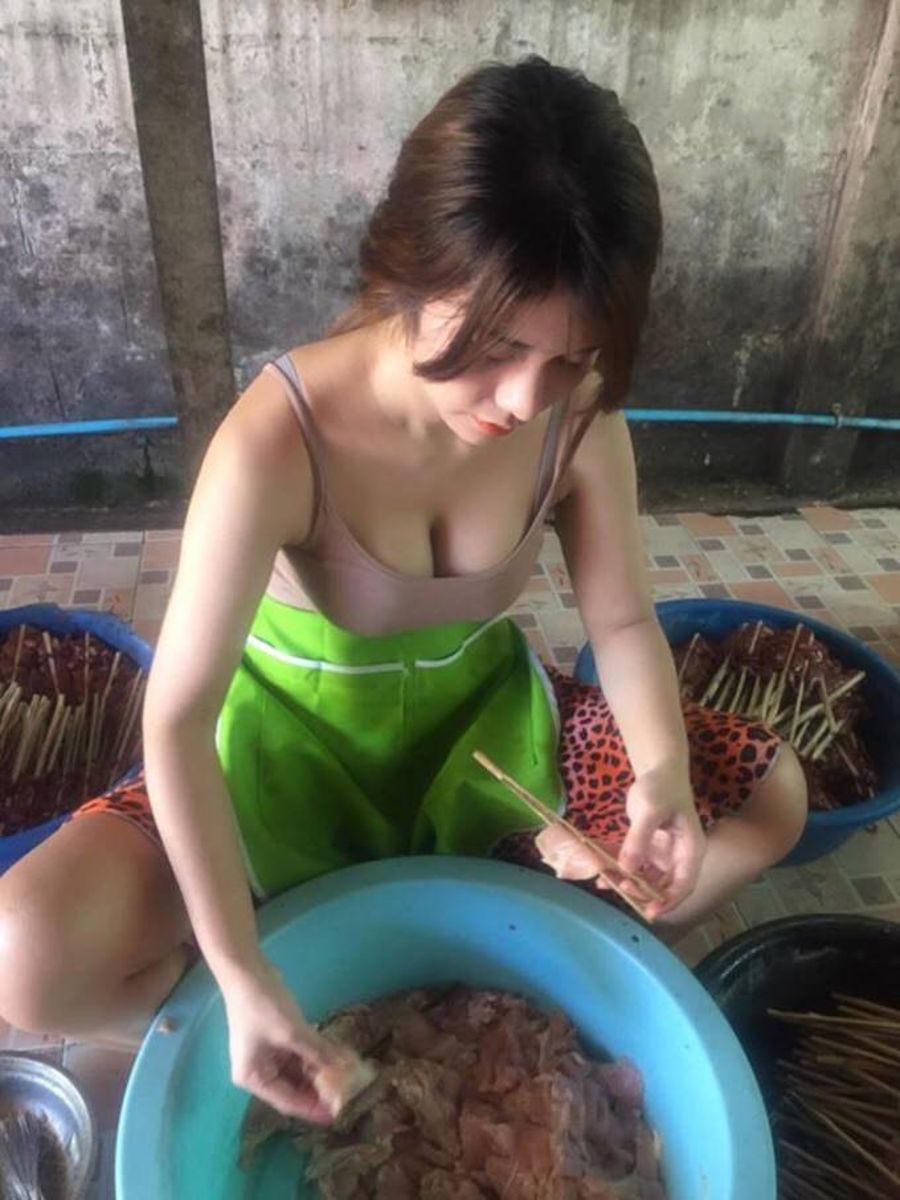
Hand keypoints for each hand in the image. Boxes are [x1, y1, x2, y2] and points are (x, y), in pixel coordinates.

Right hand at [221, 960, 353, 1123]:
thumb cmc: (263, 1006)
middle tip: (349, 1092)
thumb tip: (345, 1069)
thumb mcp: (292, 1032)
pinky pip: (301, 1054)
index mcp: (254, 1078)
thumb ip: (318, 1053)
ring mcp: (269, 1053)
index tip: (337, 1114)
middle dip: (320, 1087)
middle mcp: (261, 1070)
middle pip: (295, 1087)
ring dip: (322, 1070)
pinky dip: (317, 1055)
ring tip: (348, 1074)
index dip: (313, 1108)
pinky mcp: (278, 1038)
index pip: (287, 1101)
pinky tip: (338, 1056)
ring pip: (300, 1070)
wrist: (248, 970)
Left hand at [616, 763, 705, 917]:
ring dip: (629, 885)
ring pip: (648, 881)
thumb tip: (627, 868)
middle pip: (665, 887)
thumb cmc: (661, 787)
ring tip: (606, 883)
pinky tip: (603, 874)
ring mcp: (664, 855)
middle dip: (643, 894)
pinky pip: (636, 868)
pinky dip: (621, 872)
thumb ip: (639, 839)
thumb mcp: (650, 810)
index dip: (669, 901)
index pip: (684, 884)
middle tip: (621, 888)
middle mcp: (679, 857)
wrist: (658, 771)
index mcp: (690, 850)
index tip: (650, 910)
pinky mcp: (649, 851)